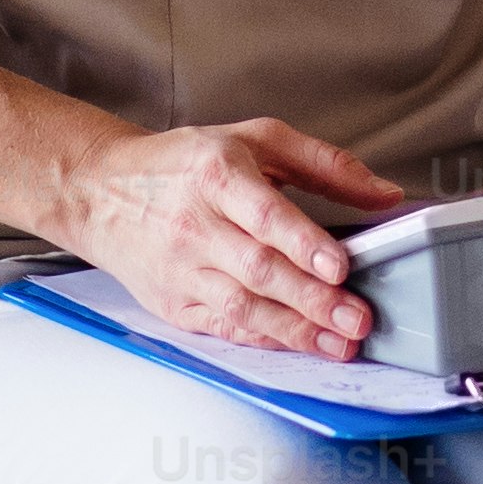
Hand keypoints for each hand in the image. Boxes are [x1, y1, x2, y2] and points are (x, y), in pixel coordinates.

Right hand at [50, 116, 402, 356]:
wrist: (98, 190)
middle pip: (258, 270)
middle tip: (357, 320)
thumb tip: (385, 193)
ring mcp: (181, 270)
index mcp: (216, 175)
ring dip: (294, 331)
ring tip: (338, 344)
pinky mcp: (172, 304)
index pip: (264, 214)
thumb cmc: (183, 163)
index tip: (339, 266)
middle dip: (312, 300)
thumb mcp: (254, 139)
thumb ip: (324, 164)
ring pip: (241, 308)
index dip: (303, 243)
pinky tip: (297, 345)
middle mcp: (195, 226)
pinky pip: (223, 328)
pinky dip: (263, 339)